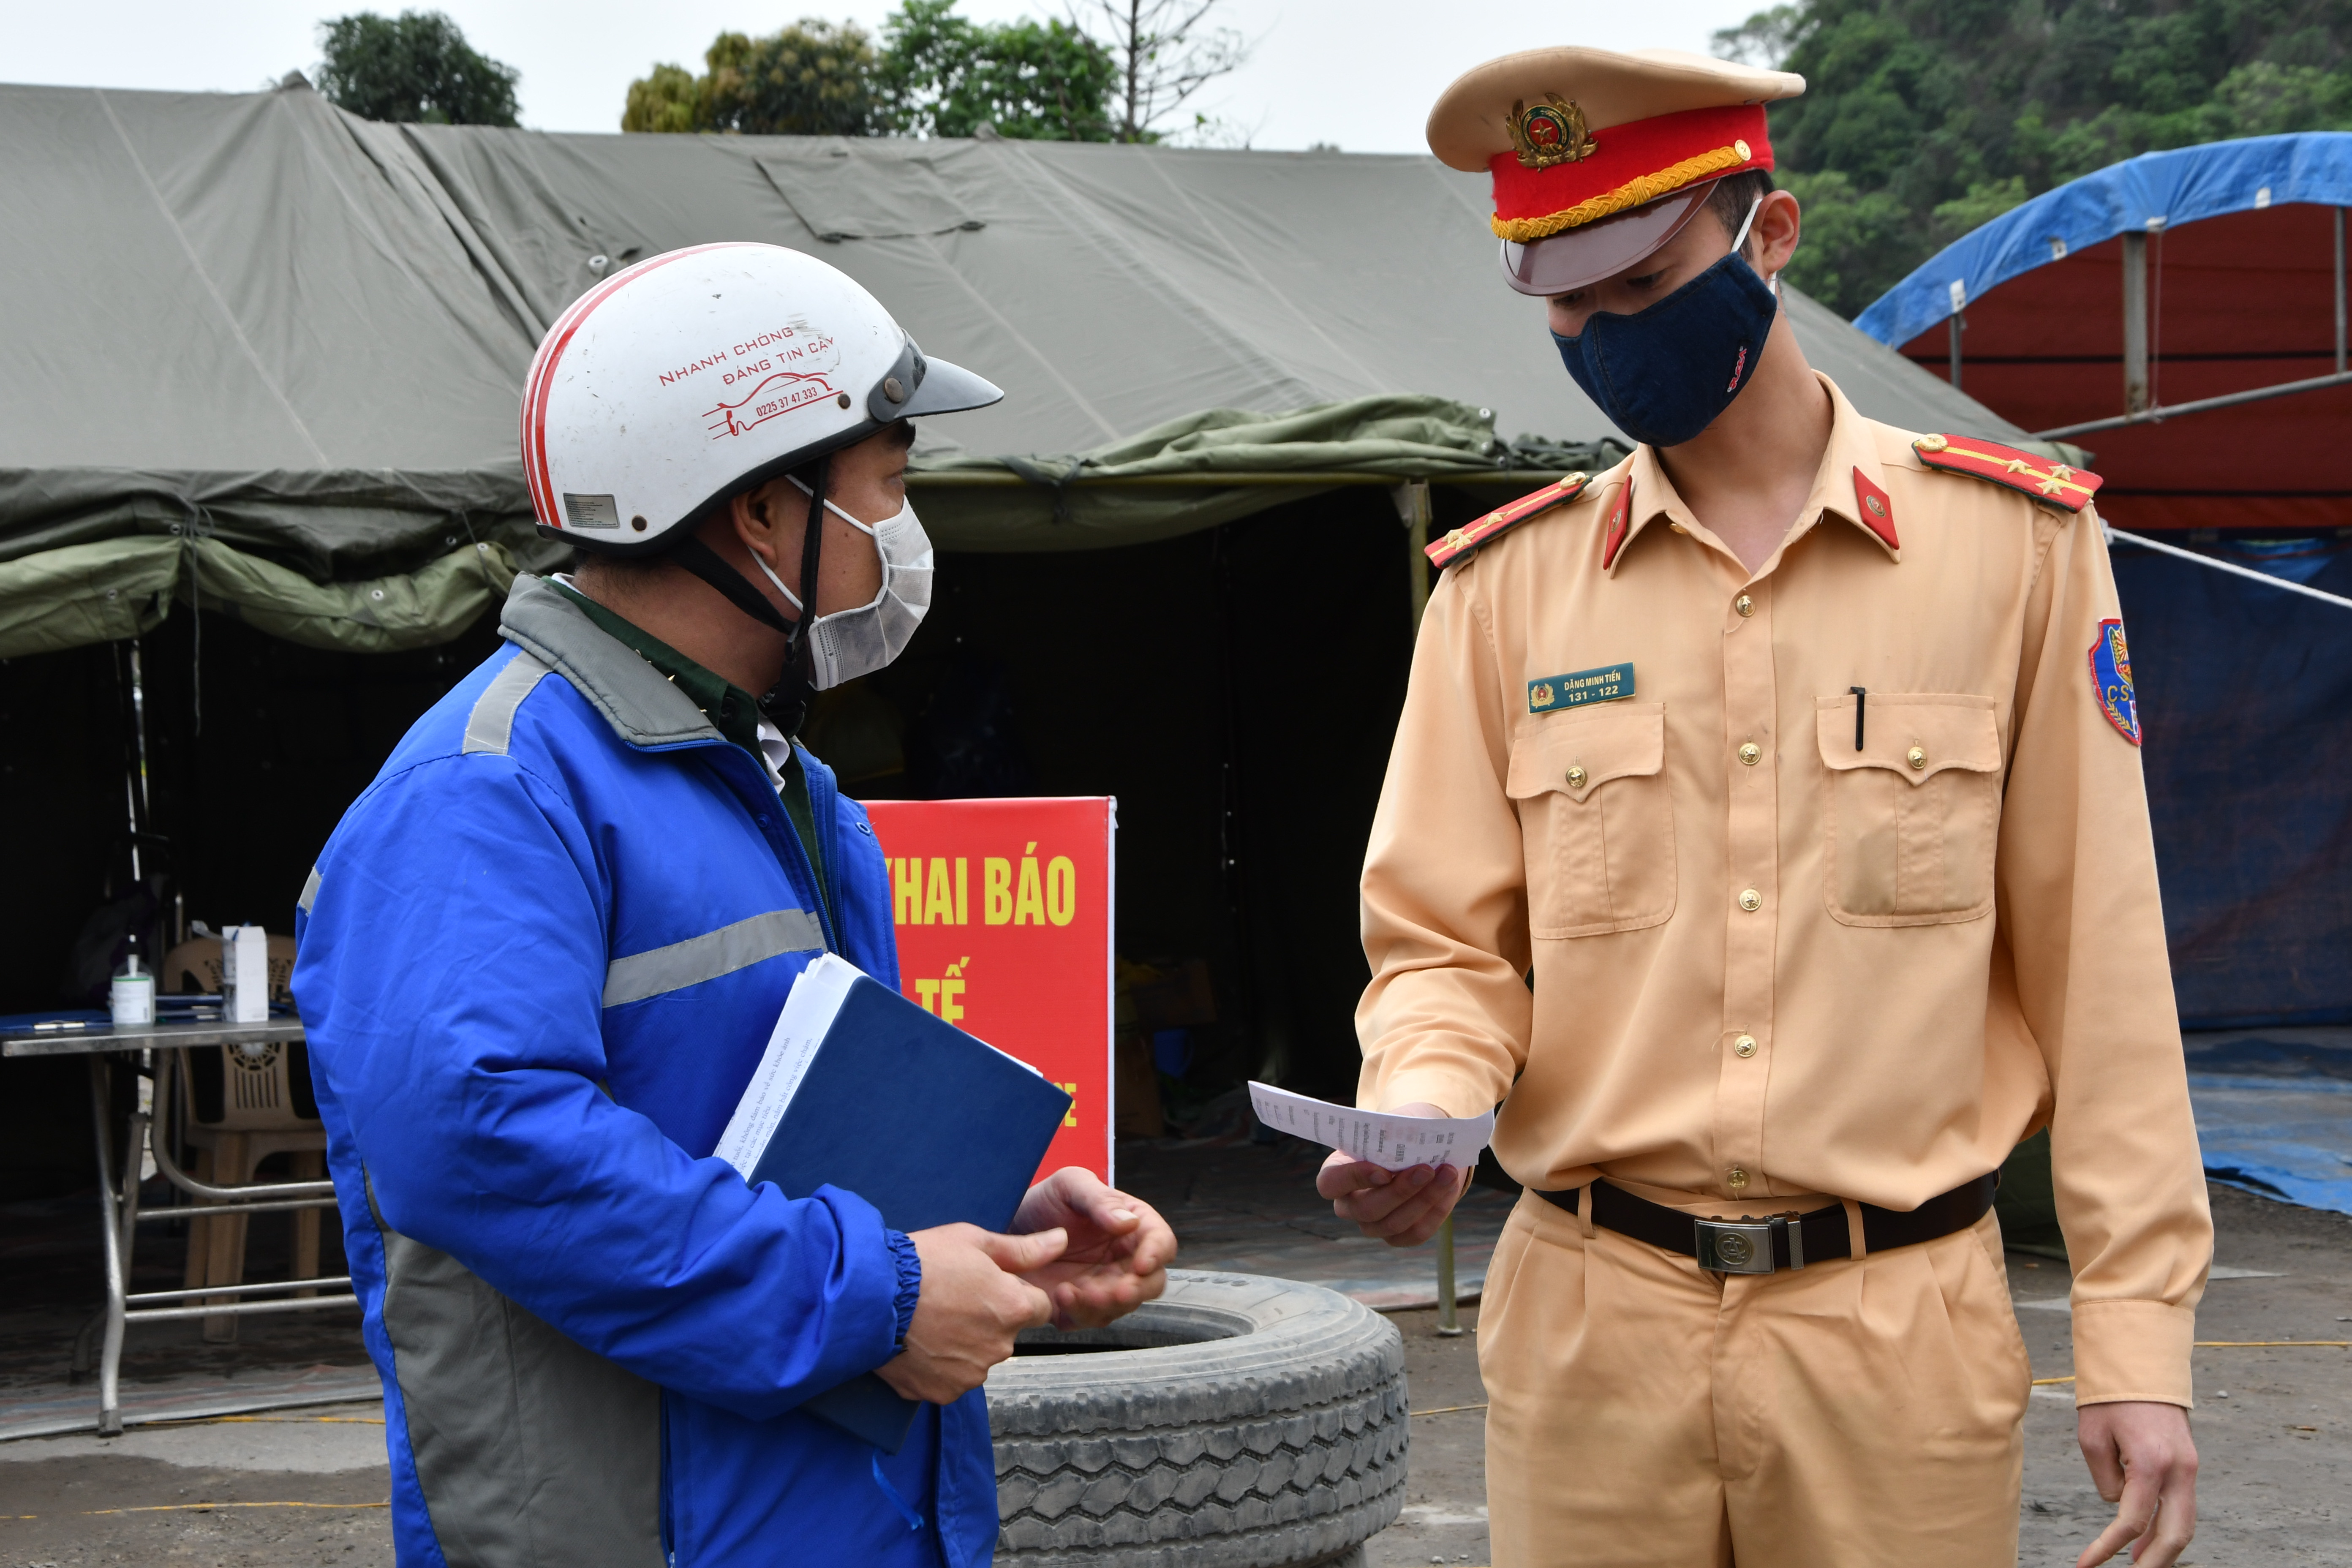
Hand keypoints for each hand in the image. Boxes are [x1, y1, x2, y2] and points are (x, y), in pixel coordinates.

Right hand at [875, 1224, 1061, 1403]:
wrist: (870, 1297)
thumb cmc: (921, 1263)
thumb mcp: (973, 1241)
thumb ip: (1023, 1249)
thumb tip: (1061, 1241)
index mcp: (1013, 1308)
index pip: (1039, 1307)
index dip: (1015, 1293)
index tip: (987, 1284)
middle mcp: (999, 1347)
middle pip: (1007, 1333)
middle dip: (989, 1318)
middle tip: (953, 1298)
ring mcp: (970, 1374)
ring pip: (979, 1357)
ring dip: (965, 1342)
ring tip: (932, 1319)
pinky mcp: (942, 1392)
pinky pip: (951, 1378)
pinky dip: (941, 1365)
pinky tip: (921, 1341)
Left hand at [1011, 1166, 1177, 1327]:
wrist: (1006, 1226)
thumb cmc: (1044, 1200)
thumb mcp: (1070, 1186)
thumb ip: (1100, 1201)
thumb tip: (1129, 1223)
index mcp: (1132, 1226)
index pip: (1161, 1241)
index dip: (1157, 1254)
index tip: (1142, 1264)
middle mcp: (1124, 1259)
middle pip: (1150, 1283)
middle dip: (1135, 1290)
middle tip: (1116, 1292)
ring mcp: (1103, 1285)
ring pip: (1120, 1306)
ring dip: (1102, 1305)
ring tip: (1072, 1292)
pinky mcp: (1078, 1306)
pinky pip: (1088, 1320)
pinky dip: (1077, 1313)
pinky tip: (1058, 1296)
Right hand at [1314, 1103, 1470, 1247]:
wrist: (1419, 1149)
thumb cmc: (1400, 1134)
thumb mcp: (1393, 1126)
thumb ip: (1394, 1134)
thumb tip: (1409, 1142)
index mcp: (1337, 1172)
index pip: (1330, 1183)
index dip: (1353, 1179)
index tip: (1384, 1171)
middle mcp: (1349, 1204)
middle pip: (1366, 1209)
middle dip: (1400, 1191)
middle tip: (1426, 1169)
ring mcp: (1372, 1224)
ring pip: (1393, 1224)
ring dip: (1424, 1199)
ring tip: (1447, 1173)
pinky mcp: (1398, 1236)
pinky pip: (1416, 1232)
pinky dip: (1436, 1210)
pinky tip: (1449, 1187)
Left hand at [2075, 1400, 2197, 1567]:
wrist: (2141, 1364)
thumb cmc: (2110, 1397)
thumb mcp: (2092, 1437)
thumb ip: (2105, 1479)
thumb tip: (2118, 1506)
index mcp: (2151, 1462)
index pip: (2130, 1521)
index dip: (2108, 1548)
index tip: (2087, 1565)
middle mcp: (2179, 1469)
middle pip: (2174, 1534)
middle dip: (2154, 1563)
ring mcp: (2189, 1467)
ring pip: (2184, 1523)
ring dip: (2163, 1548)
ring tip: (2138, 1564)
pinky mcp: (2188, 1464)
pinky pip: (2181, 1505)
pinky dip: (2167, 1525)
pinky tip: (2147, 1539)